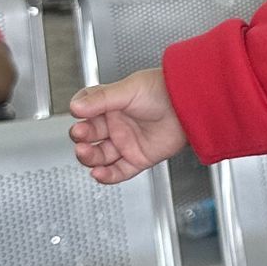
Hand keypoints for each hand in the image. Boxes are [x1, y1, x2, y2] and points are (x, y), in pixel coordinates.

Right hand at [68, 68, 187, 182]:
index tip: (77, 114)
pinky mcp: (138, 158)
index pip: (86, 112)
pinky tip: (98, 173)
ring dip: (89, 157)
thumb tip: (76, 107)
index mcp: (112, 105)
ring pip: (100, 156)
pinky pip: (118, 171)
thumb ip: (101, 99)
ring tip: (84, 152)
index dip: (79, 115)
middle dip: (82, 137)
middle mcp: (118, 124)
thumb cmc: (164, 90)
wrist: (190, 104)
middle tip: (81, 134)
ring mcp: (127, 142)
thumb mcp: (128, 89)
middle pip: (90, 136)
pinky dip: (107, 175)